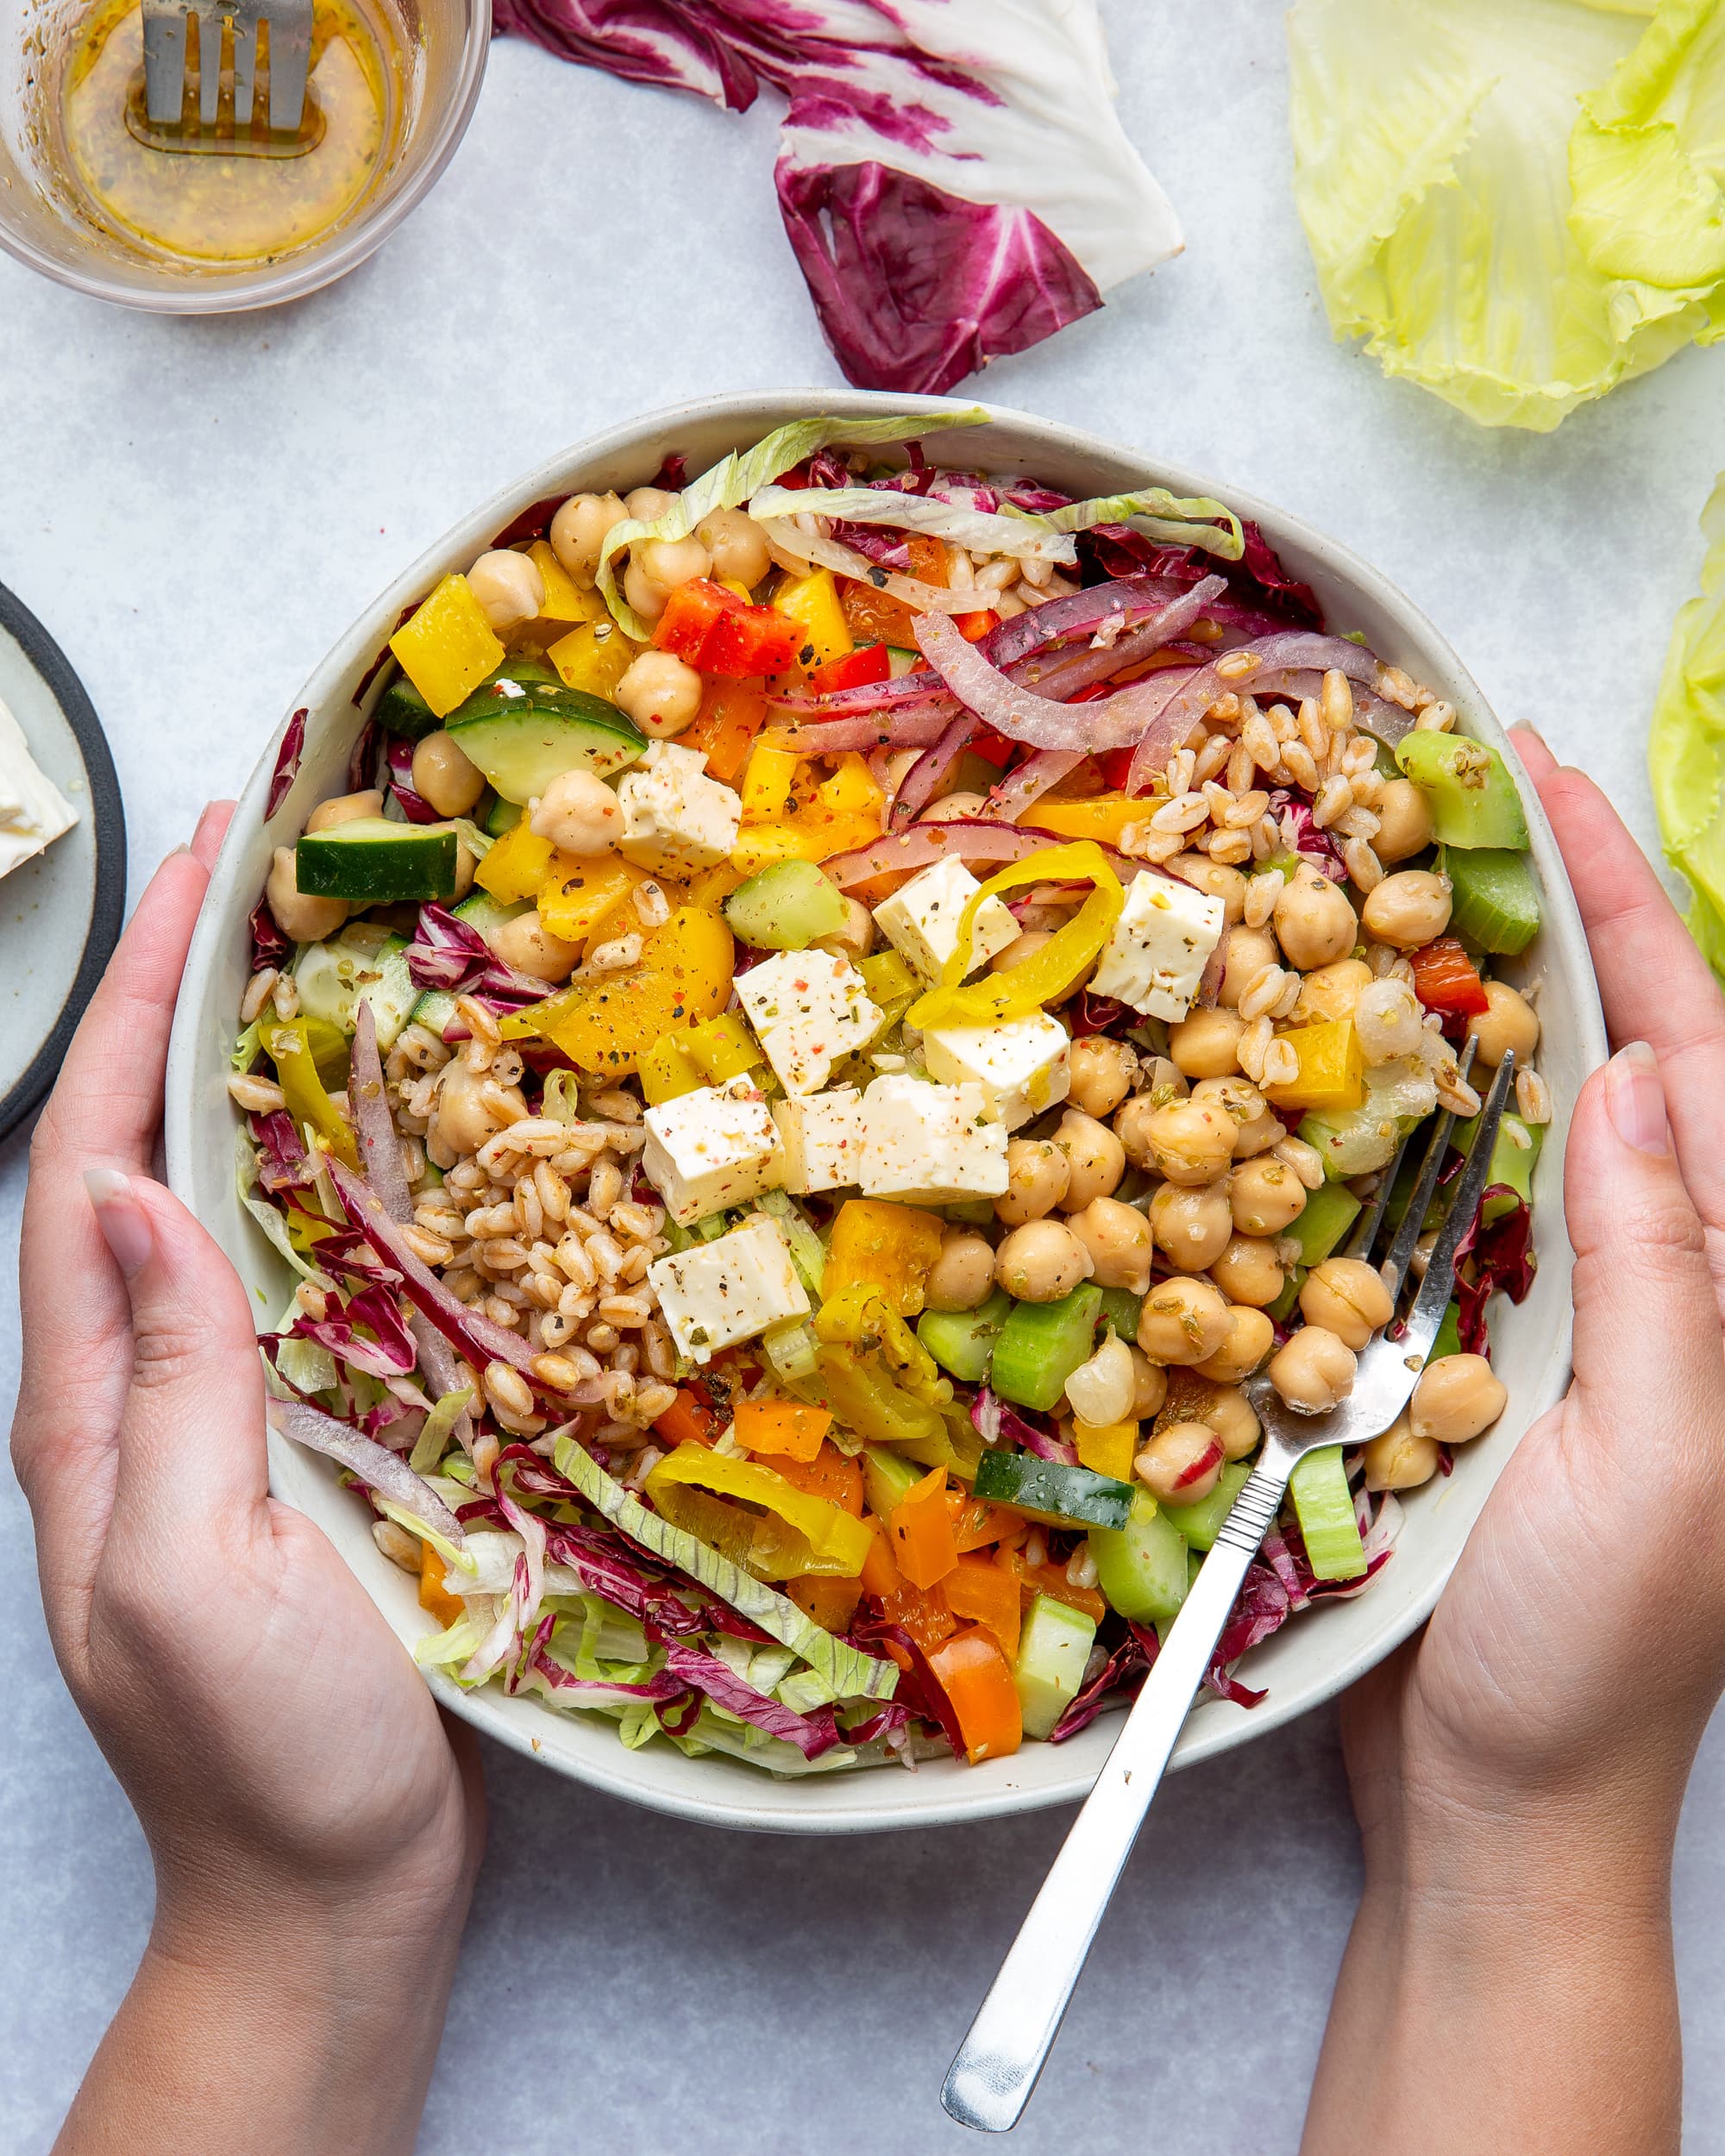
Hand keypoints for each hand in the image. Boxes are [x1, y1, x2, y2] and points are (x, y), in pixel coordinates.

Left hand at [13, 808, 484, 2155]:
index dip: (131, 1008)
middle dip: (186, 1000)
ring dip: (263, 1069)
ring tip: (337, 960)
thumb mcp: (195, 1582)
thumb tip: (132, 1197)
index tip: (199, 874)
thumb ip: (161, 1393)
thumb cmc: (262, 1763)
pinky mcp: (300, 1438)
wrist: (326, 1893)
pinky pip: (306, 1272)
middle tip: (271, 877)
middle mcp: (135, 1384)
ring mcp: (217, 1411)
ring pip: (226, 1197)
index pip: (84, 1159)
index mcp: (85, 1405)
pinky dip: (340, 1177)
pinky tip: (407, 1140)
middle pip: (142, 1148)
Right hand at [1303, 733, 1724, 2154]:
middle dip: (1540, 921)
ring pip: (1497, 1122)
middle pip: (1597, 1057)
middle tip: (1446, 798)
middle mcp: (1640, 1275)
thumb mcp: (1663, 1461)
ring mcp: (1539, 1312)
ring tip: (1369, 894)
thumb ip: (1663, 1273)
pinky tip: (1311, 1074)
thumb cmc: (1591, 1658)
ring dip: (1445, 1006)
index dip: (1624, 908)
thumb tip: (1620, 1080)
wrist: (1489, 1805)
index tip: (1541, 782)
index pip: (1688, 1056)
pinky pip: (1411, 1213)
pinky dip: (1371, 1127)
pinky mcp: (1446, 1357)